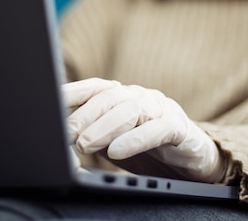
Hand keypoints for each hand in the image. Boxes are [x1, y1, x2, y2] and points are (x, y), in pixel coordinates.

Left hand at [63, 78, 225, 182]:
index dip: (72, 93)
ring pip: (131, 111)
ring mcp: (161, 110)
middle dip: (85, 115)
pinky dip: (135, 140)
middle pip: (110, 98)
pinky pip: (158, 130)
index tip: (50, 103)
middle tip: (65, 134)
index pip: (94, 89)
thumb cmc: (152, 150)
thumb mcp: (116, 143)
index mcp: (124, 97)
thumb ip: (93, 136)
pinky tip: (117, 152)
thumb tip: (60, 140)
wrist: (197, 159)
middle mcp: (141, 97)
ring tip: (85, 145)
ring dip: (105, 128)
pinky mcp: (179, 128)